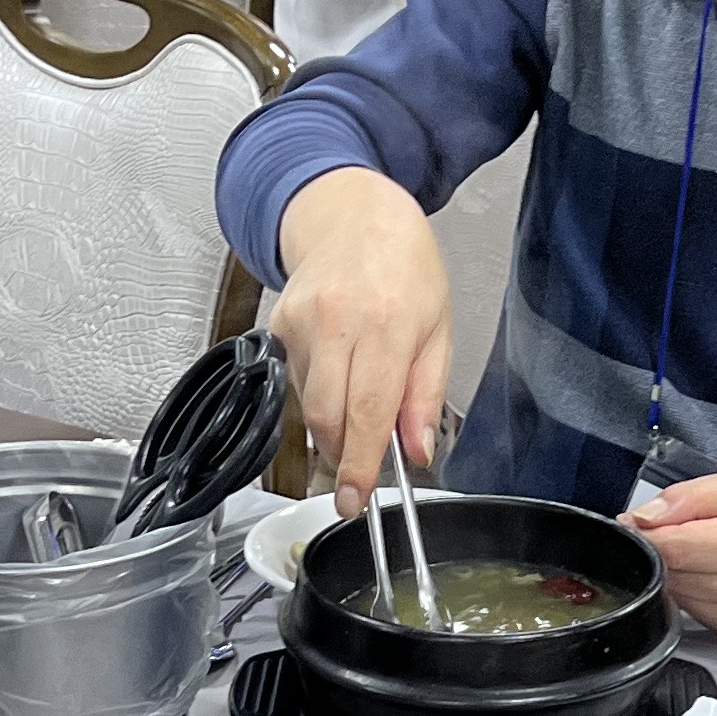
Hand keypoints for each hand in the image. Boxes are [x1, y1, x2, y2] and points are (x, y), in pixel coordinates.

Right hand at [272, 165, 451, 511]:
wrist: (354, 214)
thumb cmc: (404, 266)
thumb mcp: (438, 329)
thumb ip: (426, 395)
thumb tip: (416, 451)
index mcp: (388, 323)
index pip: (369, 412)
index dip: (361, 465)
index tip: (354, 500)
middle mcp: (339, 320)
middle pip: (327, 416)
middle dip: (342, 455)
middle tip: (358, 471)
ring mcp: (301, 321)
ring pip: (308, 403)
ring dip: (332, 421)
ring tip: (358, 392)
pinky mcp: (278, 323)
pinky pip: (295, 380)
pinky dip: (317, 390)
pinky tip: (337, 364)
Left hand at [627, 474, 716, 644]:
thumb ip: (693, 497)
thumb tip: (644, 517)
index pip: (675, 548)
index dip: (645, 534)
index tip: (635, 523)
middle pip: (674, 575)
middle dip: (664, 552)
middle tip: (675, 530)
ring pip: (682, 598)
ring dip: (680, 574)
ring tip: (707, 550)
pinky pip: (701, 615)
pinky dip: (699, 594)